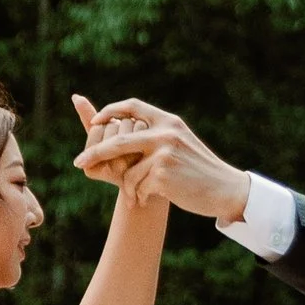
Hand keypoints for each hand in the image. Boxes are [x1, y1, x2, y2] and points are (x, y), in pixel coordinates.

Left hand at [73, 96, 252, 224]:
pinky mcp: (163, 174)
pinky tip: (152, 198)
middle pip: (117, 141)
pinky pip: (138, 186)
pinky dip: (141, 196)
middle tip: (79, 163)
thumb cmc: (197, 169)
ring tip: (139, 194)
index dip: (110, 111)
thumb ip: (155, 133)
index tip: (95, 121)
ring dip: (130, 187)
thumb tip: (125, 125)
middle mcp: (165, 133)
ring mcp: (164, 153)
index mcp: (168, 121)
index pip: (132, 106)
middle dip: (94, 153)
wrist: (225, 189)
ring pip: (128, 172)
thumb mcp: (179, 142)